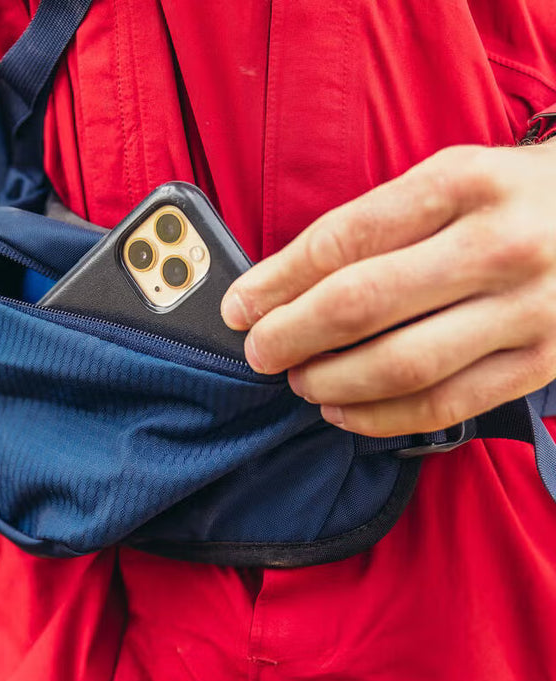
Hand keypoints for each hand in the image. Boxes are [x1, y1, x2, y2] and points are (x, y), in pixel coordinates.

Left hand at [220, 141, 555, 436]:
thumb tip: (283, 285)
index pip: (341, 240)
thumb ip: (375, 225)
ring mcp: (528, 309)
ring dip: (329, 381)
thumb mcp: (450, 178)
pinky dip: (378, 417)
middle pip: (360, 305)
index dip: (275, 281)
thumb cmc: (514, 200)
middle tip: (259, 351)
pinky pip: (442, 406)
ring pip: (398, 365)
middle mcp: (498, 245)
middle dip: (289, 336)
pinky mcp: (542, 363)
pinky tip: (343, 411)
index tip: (239, 307)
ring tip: (299, 380)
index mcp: (462, 183)